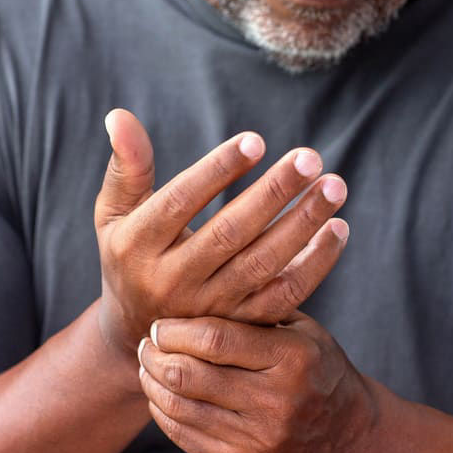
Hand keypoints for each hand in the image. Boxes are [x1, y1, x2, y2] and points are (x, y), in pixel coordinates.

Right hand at [94, 109, 349, 355]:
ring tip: (334, 186)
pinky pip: (285, 295)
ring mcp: (210, 309)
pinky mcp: (242, 326)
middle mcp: (172, 281)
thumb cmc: (131, 256)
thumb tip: (120, 115)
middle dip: (274, 193)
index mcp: (136, 247)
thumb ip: (126, 167)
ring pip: (263, 264)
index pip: (180, 203)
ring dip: (303, 224)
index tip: (256, 140)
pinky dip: (316, 263)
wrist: (140, 337)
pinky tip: (338, 228)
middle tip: (310, 158)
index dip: (217, 171)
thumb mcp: (114, 215)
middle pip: (230, 233)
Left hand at [136, 312, 374, 452]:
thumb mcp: (301, 329)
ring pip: (181, 408)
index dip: (176, 331)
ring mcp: (260, 440)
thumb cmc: (314, 365)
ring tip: (148, 367)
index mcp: (293, 358)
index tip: (160, 324)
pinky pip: (186, 438)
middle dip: (156, 357)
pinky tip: (160, 395)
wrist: (345, 434)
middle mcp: (278, 402)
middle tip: (146, 344)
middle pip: (190, 375)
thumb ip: (256, 309)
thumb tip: (197, 279)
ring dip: (153, 384)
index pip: (215, 340)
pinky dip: (164, 413)